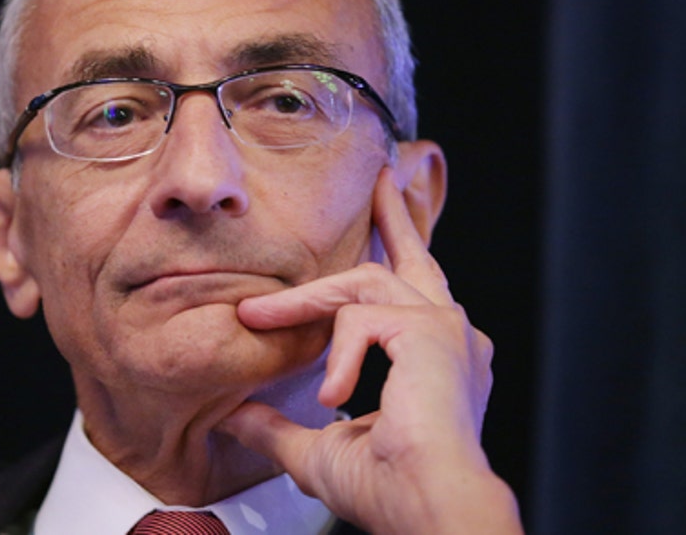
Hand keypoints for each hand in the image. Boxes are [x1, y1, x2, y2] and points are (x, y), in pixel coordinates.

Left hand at [218, 167, 520, 533]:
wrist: (427, 507)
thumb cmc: (390, 489)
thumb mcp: (316, 449)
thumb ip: (277, 425)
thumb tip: (233, 415)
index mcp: (436, 360)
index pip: (406, 297)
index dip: (386, 264)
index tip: (369, 245)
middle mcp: (452, 337)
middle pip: (414, 258)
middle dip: (393, 217)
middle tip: (379, 182)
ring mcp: (447, 330)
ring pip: (363, 283)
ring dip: (304, 300)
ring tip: (259, 315)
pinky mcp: (431, 332)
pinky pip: (361, 318)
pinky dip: (339, 354)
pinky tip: (337, 393)